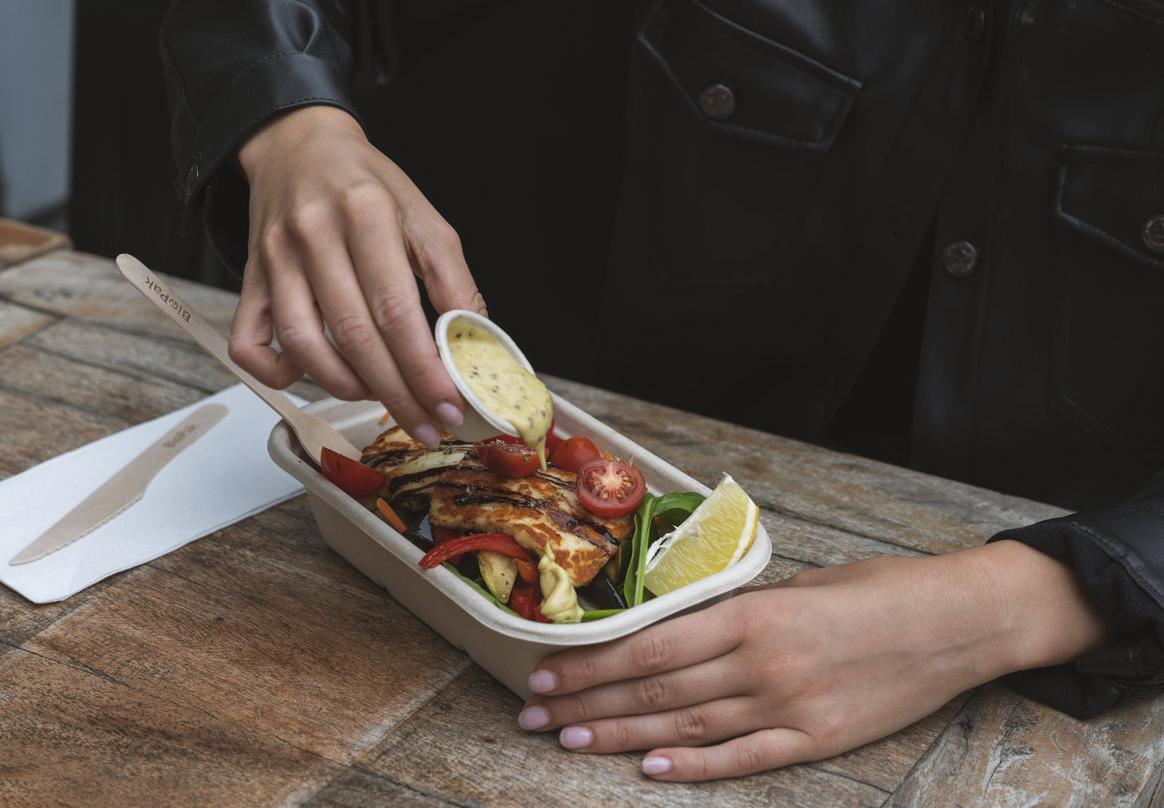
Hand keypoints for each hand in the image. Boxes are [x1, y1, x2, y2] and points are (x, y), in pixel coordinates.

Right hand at [234, 105, 485, 445]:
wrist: (299, 146)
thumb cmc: (368, 186)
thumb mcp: (424, 216)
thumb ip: (451, 277)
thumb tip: (473, 342)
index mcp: (365, 213)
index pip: (397, 309)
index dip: (424, 368)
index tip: (448, 404)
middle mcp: (313, 235)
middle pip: (355, 337)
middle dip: (397, 393)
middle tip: (428, 424)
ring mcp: (274, 260)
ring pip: (303, 346)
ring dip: (346, 387)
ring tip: (380, 395)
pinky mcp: (249, 279)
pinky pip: (250, 344)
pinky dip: (280, 373)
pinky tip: (316, 374)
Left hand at [518, 541, 1111, 781]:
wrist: (961, 620)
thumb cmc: (878, 590)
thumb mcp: (800, 584)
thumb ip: (739, 612)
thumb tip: (681, 631)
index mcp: (753, 614)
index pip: (651, 647)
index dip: (593, 664)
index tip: (548, 674)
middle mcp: (762, 663)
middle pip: (655, 691)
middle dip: (588, 703)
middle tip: (536, 716)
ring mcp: (790, 707)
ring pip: (685, 728)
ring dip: (622, 736)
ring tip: (570, 742)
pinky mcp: (819, 739)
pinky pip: (744, 759)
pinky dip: (693, 768)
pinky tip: (648, 771)